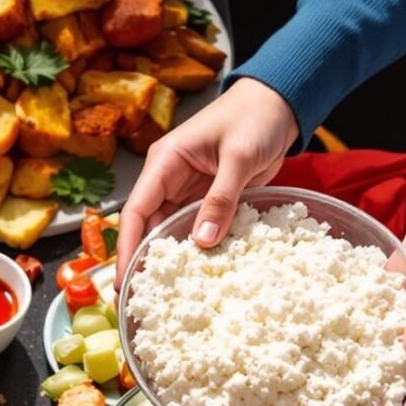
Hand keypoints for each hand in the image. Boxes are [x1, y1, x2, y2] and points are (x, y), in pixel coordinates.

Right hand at [115, 78, 297, 284]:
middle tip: (146, 301)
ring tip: (170, 298)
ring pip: (170, 234)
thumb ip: (222, 198)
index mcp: (165, 162)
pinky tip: (199, 277)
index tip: (125, 282)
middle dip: (146, 263)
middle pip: (148, 229)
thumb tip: (203, 242)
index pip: (135, 211)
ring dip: (173, 262)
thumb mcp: (239, 156)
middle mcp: (169, 180)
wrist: (280, 104)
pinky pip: (195, 232)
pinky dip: (197, 253)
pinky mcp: (208, 202)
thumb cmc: (256, 116)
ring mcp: (188, 193)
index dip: (127, 249)